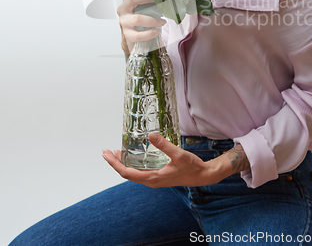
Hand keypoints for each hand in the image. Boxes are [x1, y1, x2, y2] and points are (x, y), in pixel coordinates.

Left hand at [102, 133, 244, 187]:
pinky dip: (131, 164)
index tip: (107, 155)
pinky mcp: (157, 175)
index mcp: (153, 178)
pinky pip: (139, 171)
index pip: (127, 173)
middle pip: (127, 173)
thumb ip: (164, 145)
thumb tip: (150, 135)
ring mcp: (154, 179)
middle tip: (105, 152)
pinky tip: (131, 156)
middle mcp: (151, 180)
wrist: (202, 175)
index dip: (115, 164)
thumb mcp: (178, 154)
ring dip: (122, 163)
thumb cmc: (191, 167)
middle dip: (115, 163)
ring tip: (114, 153)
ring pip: (132, 173)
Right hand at [117, 0, 165, 58]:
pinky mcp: (127, 35)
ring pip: (138, 19)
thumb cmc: (141, 21)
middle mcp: (123, 10)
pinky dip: (150, 33)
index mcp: (127, 1)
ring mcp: (124, 22)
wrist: (133, 40)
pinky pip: (139, 35)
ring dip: (154, 20)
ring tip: (163, 22)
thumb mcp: (144, 8)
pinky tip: (156, 31)